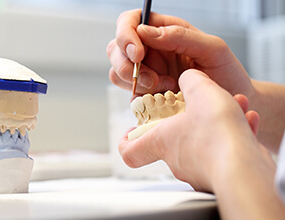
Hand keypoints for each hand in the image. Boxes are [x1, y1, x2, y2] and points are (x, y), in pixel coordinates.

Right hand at [107, 9, 253, 99]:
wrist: (233, 102)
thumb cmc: (226, 72)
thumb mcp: (212, 48)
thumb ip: (180, 36)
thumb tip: (144, 32)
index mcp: (164, 31)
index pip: (130, 21)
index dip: (125, 34)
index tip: (138, 54)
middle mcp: (151, 50)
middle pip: (115, 48)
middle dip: (127, 66)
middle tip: (153, 80)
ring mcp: (146, 72)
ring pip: (117, 72)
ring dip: (135, 83)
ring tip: (166, 88)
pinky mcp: (146, 93)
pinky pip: (129, 94)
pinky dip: (141, 98)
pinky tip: (164, 99)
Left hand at [118, 69, 268, 191]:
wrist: (244, 169)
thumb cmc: (215, 135)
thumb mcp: (200, 91)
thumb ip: (190, 79)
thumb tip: (189, 77)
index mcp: (161, 142)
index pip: (129, 151)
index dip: (126, 140)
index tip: (132, 130)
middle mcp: (176, 160)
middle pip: (172, 137)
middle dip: (189, 116)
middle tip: (201, 103)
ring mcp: (198, 171)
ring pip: (204, 139)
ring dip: (217, 120)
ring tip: (234, 105)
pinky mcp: (221, 175)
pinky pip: (224, 150)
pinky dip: (234, 133)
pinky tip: (247, 119)